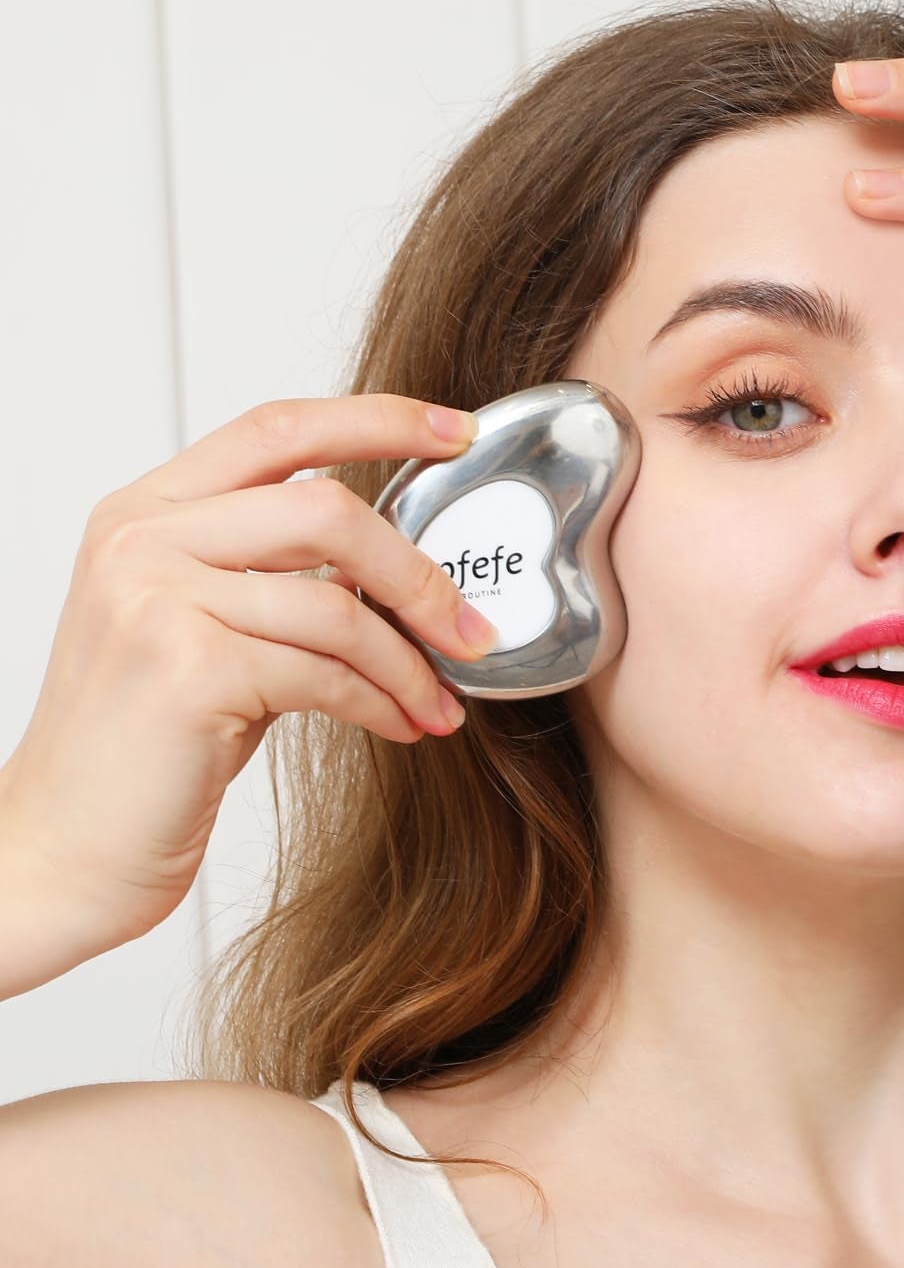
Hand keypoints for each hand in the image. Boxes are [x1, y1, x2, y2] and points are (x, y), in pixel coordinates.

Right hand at [0, 394, 492, 986]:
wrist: (67, 847)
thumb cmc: (150, 745)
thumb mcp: (209, 632)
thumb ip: (282, 580)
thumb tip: (406, 572)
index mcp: (147, 511)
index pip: (278, 431)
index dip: (379, 420)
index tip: (458, 433)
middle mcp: (141, 539)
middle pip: (327, 510)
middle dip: (420, 577)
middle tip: (472, 631)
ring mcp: (155, 600)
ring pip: (337, 604)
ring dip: (411, 663)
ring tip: (441, 703)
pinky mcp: (186, 670)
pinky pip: (325, 674)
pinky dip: (382, 703)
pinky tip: (403, 726)